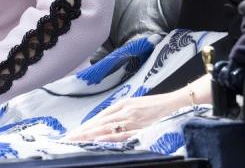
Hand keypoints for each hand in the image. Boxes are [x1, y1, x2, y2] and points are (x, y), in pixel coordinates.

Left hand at [65, 90, 188, 142]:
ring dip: (90, 135)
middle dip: (83, 132)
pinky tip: (98, 140)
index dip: (86, 126)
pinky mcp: (140, 127)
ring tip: (77, 140)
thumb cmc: (157, 105)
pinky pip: (122, 134)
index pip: (100, 117)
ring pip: (106, 128)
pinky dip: (109, 137)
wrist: (175, 103)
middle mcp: (125, 110)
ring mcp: (132, 119)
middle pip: (99, 122)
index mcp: (123, 104)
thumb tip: (109, 121)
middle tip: (68, 139)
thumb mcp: (137, 104)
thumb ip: (123, 111)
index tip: (74, 133)